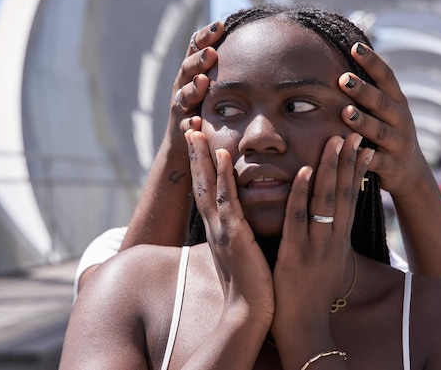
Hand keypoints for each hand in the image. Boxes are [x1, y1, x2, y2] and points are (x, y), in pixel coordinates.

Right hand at [169, 22, 223, 140]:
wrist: (185, 138)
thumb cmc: (206, 103)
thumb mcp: (214, 80)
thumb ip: (224, 61)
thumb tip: (252, 33)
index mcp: (193, 70)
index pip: (196, 48)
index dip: (206, 36)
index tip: (220, 25)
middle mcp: (183, 84)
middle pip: (188, 68)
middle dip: (199, 59)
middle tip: (211, 53)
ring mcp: (181, 106)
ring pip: (184, 95)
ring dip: (193, 88)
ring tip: (203, 81)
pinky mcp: (180, 127)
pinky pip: (184, 125)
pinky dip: (189, 123)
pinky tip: (196, 122)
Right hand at [185, 129, 274, 324]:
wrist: (250, 313)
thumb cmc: (250, 285)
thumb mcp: (242, 253)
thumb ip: (240, 235)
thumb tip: (245, 223)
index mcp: (219, 229)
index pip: (206, 191)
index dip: (200, 166)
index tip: (198, 143)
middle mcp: (215, 226)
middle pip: (200, 183)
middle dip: (195, 155)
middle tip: (189, 127)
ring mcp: (221, 229)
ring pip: (208, 186)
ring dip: (202, 158)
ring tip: (197, 131)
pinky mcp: (233, 236)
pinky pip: (227, 200)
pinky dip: (223, 177)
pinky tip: (223, 156)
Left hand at [272, 134, 372, 347]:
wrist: (304, 326)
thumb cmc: (312, 293)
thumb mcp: (327, 260)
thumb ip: (329, 237)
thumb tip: (330, 217)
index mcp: (339, 239)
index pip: (351, 198)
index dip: (356, 170)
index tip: (362, 145)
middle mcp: (333, 238)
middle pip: (343, 193)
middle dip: (348, 161)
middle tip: (353, 131)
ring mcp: (316, 245)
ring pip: (325, 200)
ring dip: (330, 168)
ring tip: (335, 140)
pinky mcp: (295, 253)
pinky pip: (299, 218)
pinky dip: (301, 193)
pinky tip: (303, 170)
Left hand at [339, 42, 429, 197]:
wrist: (410, 172)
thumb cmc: (388, 132)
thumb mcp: (385, 110)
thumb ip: (370, 90)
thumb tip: (346, 56)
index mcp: (397, 102)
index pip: (386, 77)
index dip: (372, 62)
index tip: (355, 46)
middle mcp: (400, 120)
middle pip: (382, 102)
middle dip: (363, 90)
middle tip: (343, 79)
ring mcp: (397, 143)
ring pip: (379, 131)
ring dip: (363, 122)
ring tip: (346, 113)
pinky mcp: (391, 166)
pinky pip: (375, 161)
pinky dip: (363, 158)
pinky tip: (349, 152)